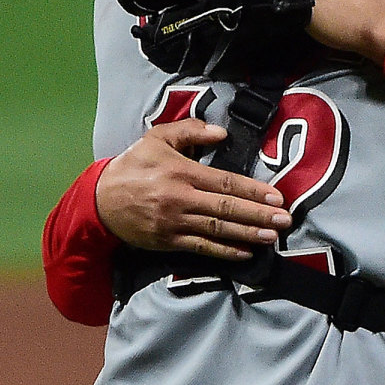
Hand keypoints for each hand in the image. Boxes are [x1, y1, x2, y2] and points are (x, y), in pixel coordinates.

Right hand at [96, 118, 291, 260]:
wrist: (99, 200)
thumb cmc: (133, 165)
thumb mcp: (157, 138)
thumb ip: (190, 131)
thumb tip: (221, 133)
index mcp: (181, 172)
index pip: (225, 182)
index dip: (253, 190)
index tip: (277, 196)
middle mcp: (181, 199)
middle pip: (227, 208)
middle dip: (259, 215)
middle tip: (285, 220)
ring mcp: (175, 223)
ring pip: (218, 230)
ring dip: (248, 235)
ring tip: (272, 237)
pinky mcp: (168, 242)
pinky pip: (202, 248)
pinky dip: (225, 252)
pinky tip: (245, 253)